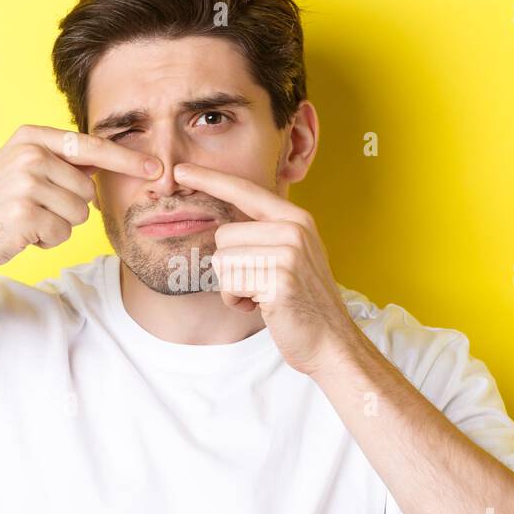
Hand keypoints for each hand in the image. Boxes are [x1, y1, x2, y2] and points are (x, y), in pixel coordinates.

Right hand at [0, 125, 162, 275]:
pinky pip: (62, 232)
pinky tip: (20, 233)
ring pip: (79, 213)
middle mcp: (29, 155)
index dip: (125, 159)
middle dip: (69, 207)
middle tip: (34, 209)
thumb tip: (105, 173)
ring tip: (26, 221)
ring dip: (58, 226)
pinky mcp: (25, 214)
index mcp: (31, 137)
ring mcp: (26, 183)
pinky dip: (46, 240)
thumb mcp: (22, 169)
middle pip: (88, 189)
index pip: (90, 146)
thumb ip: (60, 164)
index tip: (156, 167)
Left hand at [171, 162, 362, 376]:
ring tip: (261, 296)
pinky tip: (261, 308)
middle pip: (224, 235)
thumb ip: (265, 235)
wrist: (331, 343)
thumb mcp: (291, 257)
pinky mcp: (279, 279)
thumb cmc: (303, 303)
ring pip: (222, 260)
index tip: (181, 170)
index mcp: (296, 219)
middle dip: (229, 266)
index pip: (245, 190)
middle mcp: (294, 229)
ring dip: (232, 287)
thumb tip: (221, 226)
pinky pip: (229, 284)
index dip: (210, 179)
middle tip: (257, 285)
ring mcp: (289, 253)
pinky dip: (236, 302)